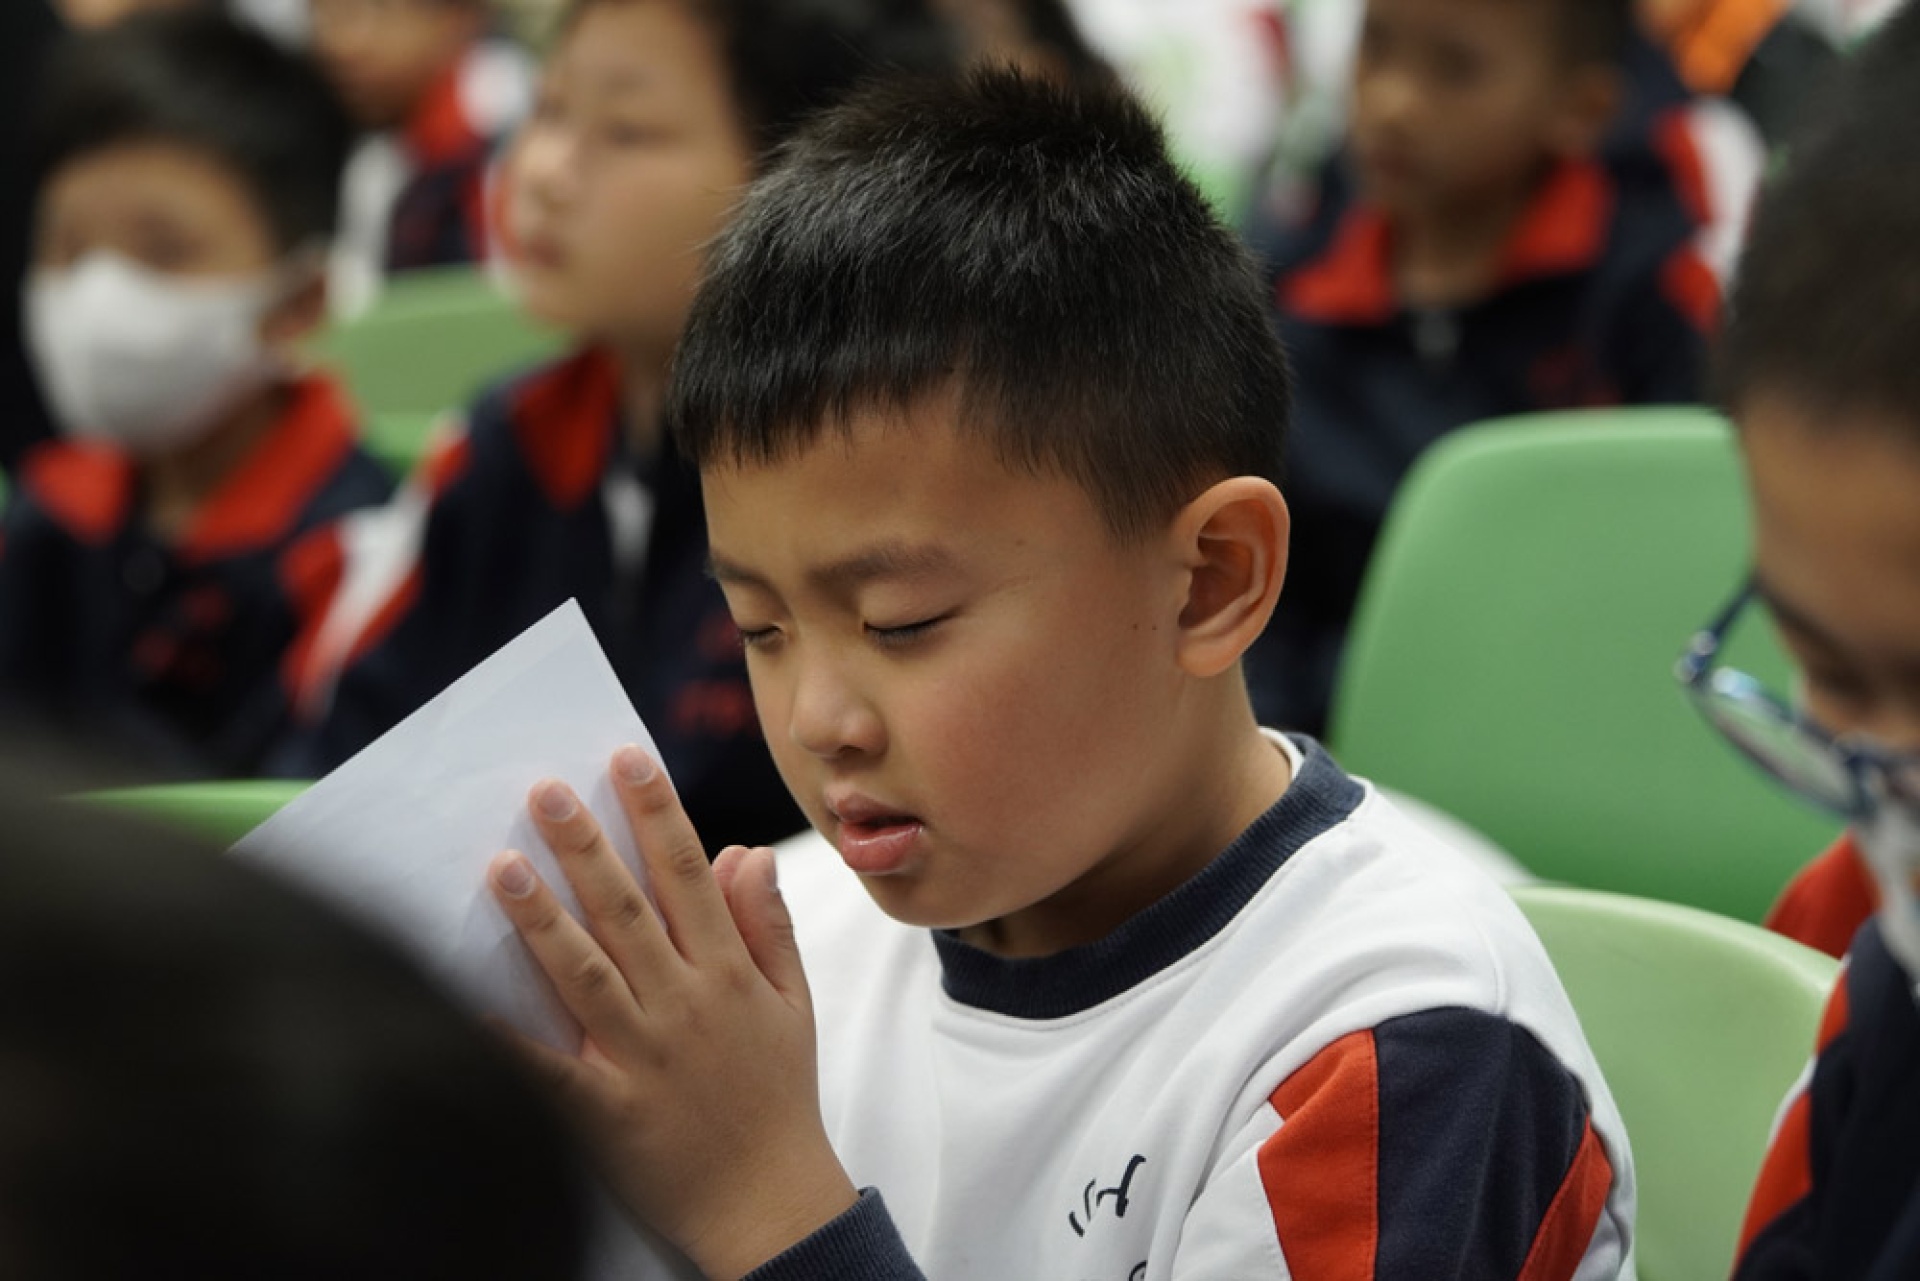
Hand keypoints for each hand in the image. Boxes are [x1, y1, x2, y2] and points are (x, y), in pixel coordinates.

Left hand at [488, 744, 857, 1278]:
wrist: (769, 1203)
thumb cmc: (778, 1096)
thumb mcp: (793, 1003)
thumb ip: (768, 926)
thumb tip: (747, 852)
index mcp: (730, 975)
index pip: (687, 877)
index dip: (657, 814)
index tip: (627, 761)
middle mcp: (685, 1006)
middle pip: (628, 912)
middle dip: (587, 846)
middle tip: (545, 792)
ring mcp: (643, 1058)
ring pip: (586, 974)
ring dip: (543, 918)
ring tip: (504, 866)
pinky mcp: (605, 1111)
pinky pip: (550, 1069)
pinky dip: (510, 1036)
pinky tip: (468, 996)